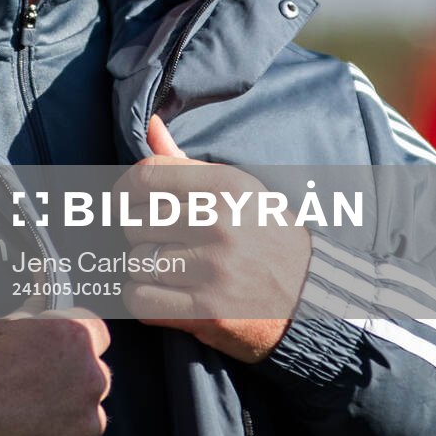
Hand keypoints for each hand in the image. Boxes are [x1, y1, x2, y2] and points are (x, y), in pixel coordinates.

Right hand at [0, 311, 111, 435]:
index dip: (71, 351)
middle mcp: (91, 376)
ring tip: (27, 430)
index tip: (49, 363)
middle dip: (70, 388)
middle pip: (95, 380)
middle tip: (31, 399)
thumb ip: (36, 312)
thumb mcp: (0, 327)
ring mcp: (88, 423)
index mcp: (74, 336)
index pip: (97, 337)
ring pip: (92, 421)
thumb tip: (46, 279)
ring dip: (69, 425)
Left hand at [125, 115, 307, 362]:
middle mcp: (219, 222)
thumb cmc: (266, 238)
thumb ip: (185, 163)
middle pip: (134, 223)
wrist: (312, 297)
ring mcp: (213, 268)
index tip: (124, 204)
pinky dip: (144, 301)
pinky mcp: (207, 310)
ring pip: (136, 262)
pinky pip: (140, 300)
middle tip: (165, 244)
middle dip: (140, 236)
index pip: (146, 176)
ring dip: (145, 270)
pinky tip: (166, 296)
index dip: (123, 191)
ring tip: (172, 272)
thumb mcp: (238, 192)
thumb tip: (151, 125)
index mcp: (226, 186)